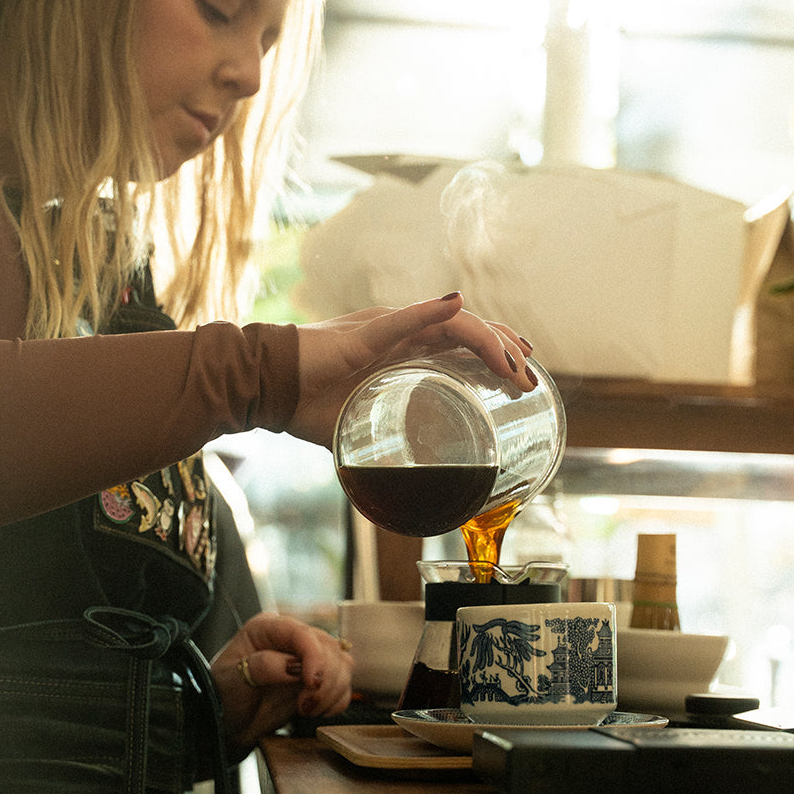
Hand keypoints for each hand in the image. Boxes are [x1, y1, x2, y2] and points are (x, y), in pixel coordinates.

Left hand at [210, 612, 353, 755]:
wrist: (228, 725)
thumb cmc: (223, 697)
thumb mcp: (232, 680)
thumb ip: (263, 667)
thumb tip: (294, 667)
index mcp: (267, 628)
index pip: (302, 633)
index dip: (314, 657)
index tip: (312, 684)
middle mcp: (291, 639)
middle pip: (328, 648)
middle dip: (324, 680)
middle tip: (304, 707)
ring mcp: (307, 659)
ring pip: (342, 664)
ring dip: (333, 691)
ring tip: (308, 711)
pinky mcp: (318, 680)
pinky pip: (344, 685)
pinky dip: (337, 701)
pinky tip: (318, 712)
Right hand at [287, 292, 535, 445]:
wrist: (264, 387)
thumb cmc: (305, 404)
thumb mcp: (360, 427)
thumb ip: (382, 445)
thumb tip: (398, 486)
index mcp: (403, 350)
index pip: (462, 342)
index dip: (496, 352)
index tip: (521, 372)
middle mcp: (401, 333)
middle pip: (469, 331)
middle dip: (505, 350)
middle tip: (529, 376)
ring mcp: (385, 330)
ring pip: (451, 325)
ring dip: (487, 340)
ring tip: (513, 362)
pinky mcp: (362, 335)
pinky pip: (401, 321)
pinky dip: (430, 313)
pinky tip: (456, 306)